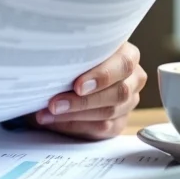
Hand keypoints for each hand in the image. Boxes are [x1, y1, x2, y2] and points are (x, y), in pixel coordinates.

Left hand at [29, 42, 145, 139]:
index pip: (124, 64)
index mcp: (127, 54)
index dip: (102, 76)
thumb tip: (46, 60)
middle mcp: (133, 78)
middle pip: (118, 93)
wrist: (67, 76)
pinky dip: (74, 125)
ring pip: (108, 112)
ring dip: (73, 114)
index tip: (77, 86)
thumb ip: (71, 53)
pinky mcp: (119, 121)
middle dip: (83, 101)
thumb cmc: (72, 58)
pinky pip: (102, 128)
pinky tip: (54, 121)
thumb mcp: (73, 50)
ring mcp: (128, 102)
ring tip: (47, 113)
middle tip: (55, 104)